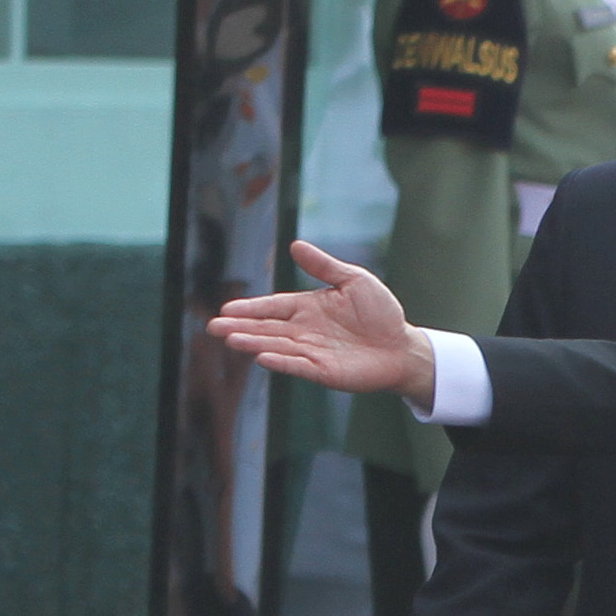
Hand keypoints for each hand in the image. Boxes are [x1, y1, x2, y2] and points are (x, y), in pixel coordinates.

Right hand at [208, 241, 436, 400]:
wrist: (402, 346)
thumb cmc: (380, 313)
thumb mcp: (354, 281)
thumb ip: (324, 266)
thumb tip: (295, 245)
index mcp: (306, 308)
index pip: (272, 306)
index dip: (250, 308)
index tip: (227, 309)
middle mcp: (303, 330)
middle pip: (267, 328)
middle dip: (240, 327)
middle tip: (213, 327)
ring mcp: (311, 352)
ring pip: (277, 346)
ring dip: (255, 343)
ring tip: (232, 340)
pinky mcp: (323, 371)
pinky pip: (299, 366)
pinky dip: (281, 362)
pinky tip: (263, 358)